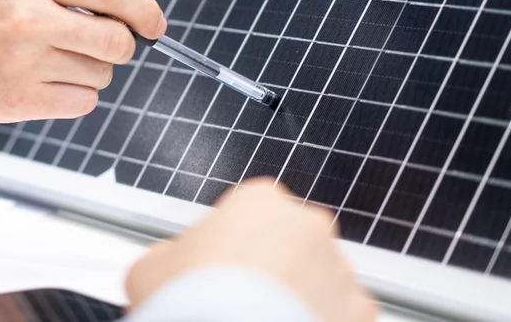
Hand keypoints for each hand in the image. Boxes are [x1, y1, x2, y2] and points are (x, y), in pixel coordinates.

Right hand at [0, 0, 165, 121]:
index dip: (146, 10)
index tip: (156, 25)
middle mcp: (30, 14)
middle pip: (117, 40)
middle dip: (119, 48)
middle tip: (98, 46)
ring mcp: (24, 59)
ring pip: (101, 75)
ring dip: (90, 73)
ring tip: (53, 63)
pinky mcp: (18, 100)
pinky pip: (81, 103)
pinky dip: (73, 97)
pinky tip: (45, 84)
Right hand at [126, 179, 376, 321]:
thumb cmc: (191, 304)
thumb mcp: (150, 267)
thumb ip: (170, 253)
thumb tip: (171, 262)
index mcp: (258, 201)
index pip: (250, 210)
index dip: (232, 241)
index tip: (218, 267)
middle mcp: (307, 225)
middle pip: (291, 239)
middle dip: (273, 265)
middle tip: (240, 299)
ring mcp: (339, 268)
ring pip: (321, 276)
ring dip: (300, 294)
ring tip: (265, 319)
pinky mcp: (360, 311)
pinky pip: (344, 312)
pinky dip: (323, 319)